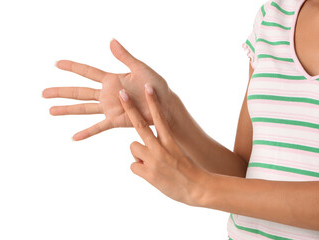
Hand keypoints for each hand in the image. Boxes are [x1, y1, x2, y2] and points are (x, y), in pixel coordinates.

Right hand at [42, 39, 177, 140]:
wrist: (164, 104)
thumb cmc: (155, 85)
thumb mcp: (140, 68)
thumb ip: (124, 57)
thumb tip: (111, 41)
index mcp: (112, 79)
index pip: (87, 72)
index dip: (72, 67)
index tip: (57, 63)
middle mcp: (107, 94)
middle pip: (79, 91)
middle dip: (61, 91)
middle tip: (43, 93)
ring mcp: (110, 108)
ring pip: (83, 109)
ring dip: (67, 110)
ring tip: (51, 110)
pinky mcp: (116, 120)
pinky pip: (98, 127)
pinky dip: (87, 132)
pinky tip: (74, 137)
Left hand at [119, 83, 207, 206]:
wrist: (197, 188)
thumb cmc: (187, 170)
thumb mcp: (176, 152)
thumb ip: (161, 145)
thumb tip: (142, 146)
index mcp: (169, 140)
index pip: (159, 117)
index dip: (153, 102)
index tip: (149, 87)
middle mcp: (160, 147)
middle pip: (140, 125)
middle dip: (130, 108)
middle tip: (121, 93)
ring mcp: (153, 159)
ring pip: (133, 147)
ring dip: (139, 155)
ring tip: (151, 164)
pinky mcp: (148, 173)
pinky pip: (133, 166)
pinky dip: (140, 170)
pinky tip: (151, 175)